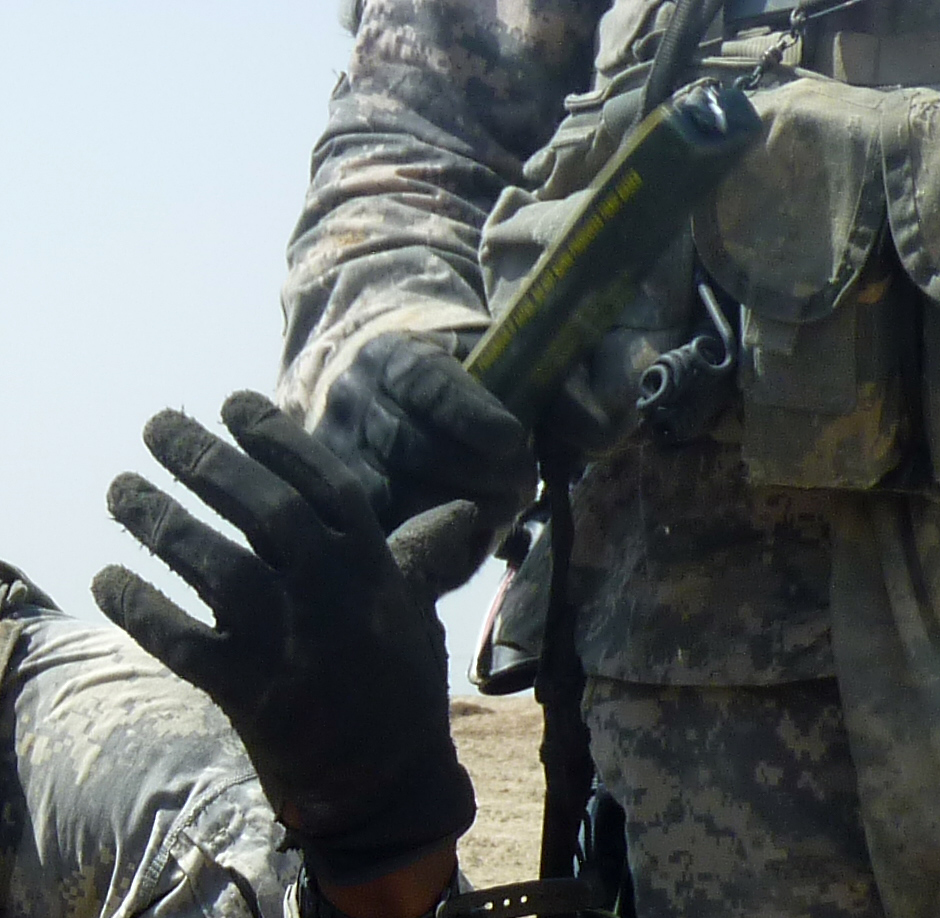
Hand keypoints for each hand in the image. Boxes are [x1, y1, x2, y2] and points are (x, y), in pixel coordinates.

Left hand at [95, 390, 490, 891]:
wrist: (383, 790)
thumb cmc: (395, 691)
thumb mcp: (415, 612)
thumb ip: (419, 552)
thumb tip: (467, 505)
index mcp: (369, 567)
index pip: (321, 481)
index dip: (275, 437)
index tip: (232, 402)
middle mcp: (329, 596)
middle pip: (261, 509)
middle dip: (204, 460)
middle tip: (158, 426)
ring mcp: (286, 644)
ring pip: (213, 566)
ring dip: (159, 521)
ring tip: (120, 489)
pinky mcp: (246, 692)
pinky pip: (179, 640)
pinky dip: (139, 608)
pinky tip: (106, 579)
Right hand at [310, 332, 536, 541]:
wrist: (380, 395)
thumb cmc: (455, 379)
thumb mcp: (496, 362)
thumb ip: (548, 386)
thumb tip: (603, 428)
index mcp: (391, 353)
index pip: (426, 382)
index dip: (469, 414)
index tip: (512, 437)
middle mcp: (351, 401)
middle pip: (411, 446)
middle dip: (476, 472)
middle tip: (522, 485)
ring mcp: (336, 457)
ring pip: (396, 496)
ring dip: (457, 511)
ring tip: (501, 511)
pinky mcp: (338, 505)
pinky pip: (384, 533)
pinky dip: (431, 541)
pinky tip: (465, 536)